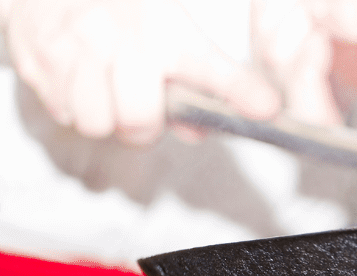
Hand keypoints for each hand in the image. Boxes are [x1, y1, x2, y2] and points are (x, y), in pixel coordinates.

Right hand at [4, 0, 281, 143]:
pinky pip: (60, 109)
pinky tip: (78, 78)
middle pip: (137, 121)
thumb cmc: (120, 11)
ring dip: (104, 116)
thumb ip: (192, 82)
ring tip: (106, 90)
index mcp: (165, 32)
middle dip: (142, 125)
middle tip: (140, 106)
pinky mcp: (38, 60)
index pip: (210, 68)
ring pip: (95, 122)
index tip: (267, 108)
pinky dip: (70, 103)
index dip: (240, 90)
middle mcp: (121, 40)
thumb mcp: (165, 32)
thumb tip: (199, 131)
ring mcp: (74, 50)